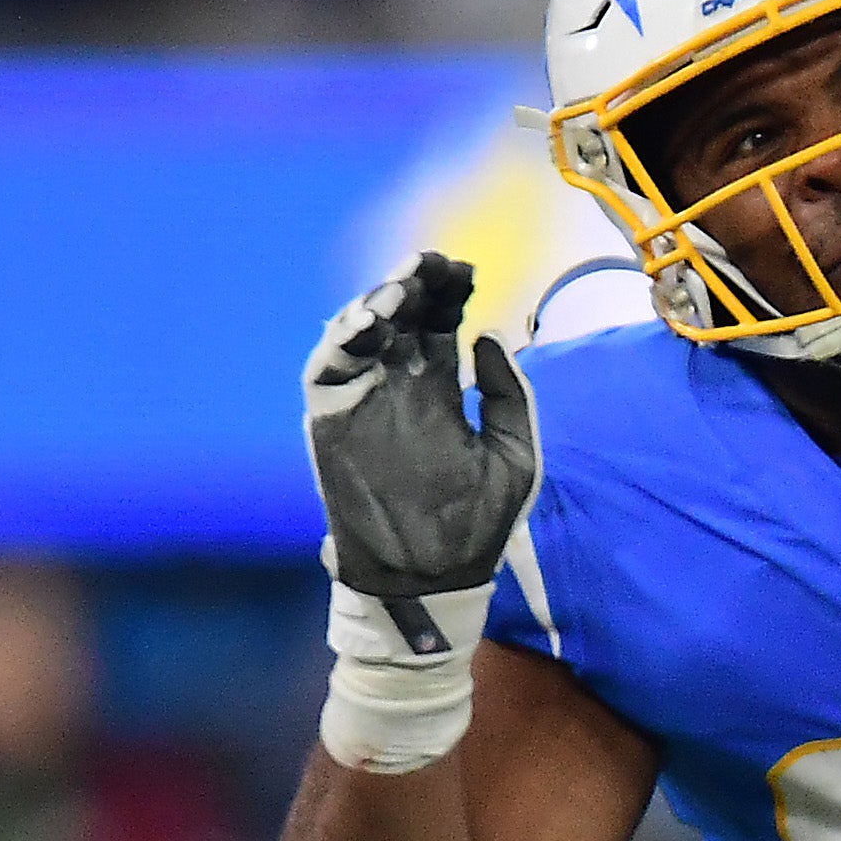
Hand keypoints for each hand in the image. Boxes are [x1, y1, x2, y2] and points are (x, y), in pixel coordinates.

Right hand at [304, 253, 538, 649]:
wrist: (434, 577)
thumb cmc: (480, 522)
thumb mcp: (514, 453)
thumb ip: (508, 394)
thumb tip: (489, 334)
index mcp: (439, 388)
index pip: (438, 323)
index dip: (448, 290)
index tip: (466, 269)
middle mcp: (397, 386)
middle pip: (399, 316)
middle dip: (412, 282)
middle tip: (430, 263)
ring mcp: (362, 399)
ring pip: (359, 332)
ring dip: (375, 301)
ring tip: (400, 287)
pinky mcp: (331, 420)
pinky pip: (327, 368)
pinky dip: (342, 339)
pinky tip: (369, 321)